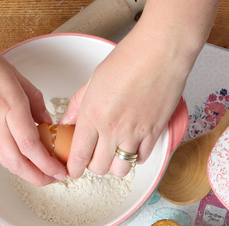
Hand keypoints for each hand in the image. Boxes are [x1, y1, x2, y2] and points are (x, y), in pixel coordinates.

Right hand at [0, 0, 64, 185]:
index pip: (32, 146)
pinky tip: (20, 158)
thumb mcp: (14, 74)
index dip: (48, 164)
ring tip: (41, 174)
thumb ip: (33, 99)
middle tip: (54, 179)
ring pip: (5, 161)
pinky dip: (10, 160)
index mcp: (9, 106)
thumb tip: (45, 120)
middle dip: (40, 177)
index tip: (61, 170)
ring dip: (26, 172)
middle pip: (19, 163)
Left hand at [60, 21, 191, 178]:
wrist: (161, 52)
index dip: (74, 168)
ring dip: (115, 164)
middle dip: (93, 165)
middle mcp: (113, 129)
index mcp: (93, 115)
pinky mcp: (154, 134)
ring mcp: (135, 134)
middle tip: (95, 154)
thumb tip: (68, 121)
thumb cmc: (129, 59)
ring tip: (115, 152)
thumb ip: (79, 104)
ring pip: (120, 170)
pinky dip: (135, 157)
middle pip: (98, 168)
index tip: (73, 169)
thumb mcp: (94, 79)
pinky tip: (132, 144)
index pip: (78, 156)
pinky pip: (141, 159)